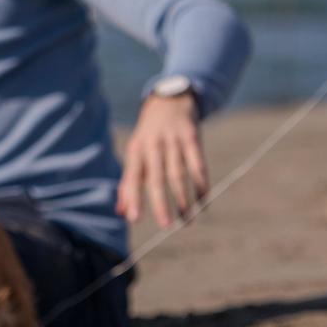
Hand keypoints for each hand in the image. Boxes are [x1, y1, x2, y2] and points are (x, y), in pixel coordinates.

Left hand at [118, 93, 207, 230]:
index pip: (132, 176)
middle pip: (157, 178)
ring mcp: (174, 140)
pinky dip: (202, 186)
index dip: (133, 197)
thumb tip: (122, 212)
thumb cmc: (149, 136)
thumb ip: (128, 183)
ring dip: (184, 199)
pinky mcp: (193, 137)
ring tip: (187, 220)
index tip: (134, 219)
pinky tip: (203, 203)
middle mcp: (153, 144)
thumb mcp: (135, 152)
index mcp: (136, 149)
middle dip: (160, 203)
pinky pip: (199, 165)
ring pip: (179, 174)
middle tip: (166, 226)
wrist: (170, 100)